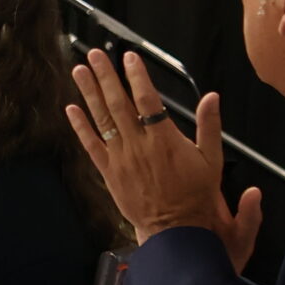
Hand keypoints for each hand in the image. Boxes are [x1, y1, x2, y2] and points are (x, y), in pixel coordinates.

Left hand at [66, 49, 263, 273]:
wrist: (176, 230)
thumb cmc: (196, 196)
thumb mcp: (212, 160)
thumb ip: (209, 126)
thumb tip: (212, 97)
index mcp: (164, 139)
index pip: (148, 99)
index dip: (137, 76)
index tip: (129, 58)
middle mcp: (139, 145)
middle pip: (119, 103)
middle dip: (106, 76)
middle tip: (96, 54)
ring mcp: (121, 158)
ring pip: (102, 119)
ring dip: (90, 92)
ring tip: (80, 69)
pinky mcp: (109, 172)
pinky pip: (92, 145)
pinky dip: (80, 126)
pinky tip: (71, 109)